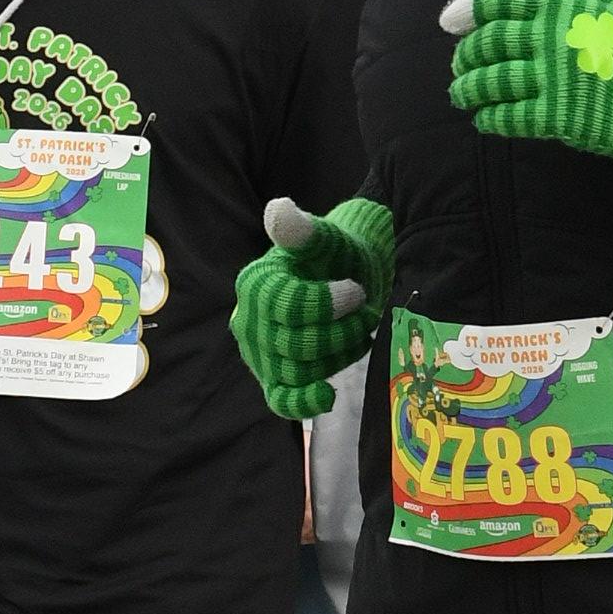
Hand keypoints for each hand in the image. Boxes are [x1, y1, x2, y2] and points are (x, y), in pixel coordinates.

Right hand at [232, 195, 393, 417]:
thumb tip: (279, 211)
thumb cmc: (336, 257)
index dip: (326, 304)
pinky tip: (328, 393)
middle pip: (295, 344)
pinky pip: (282, 400)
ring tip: (358, 332)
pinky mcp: (274, 380)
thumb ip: (305, 231)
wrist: (348, 278)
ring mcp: (259, 355)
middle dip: (340, 332)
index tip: (357, 291)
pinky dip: (304, 402)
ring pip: (298, 372)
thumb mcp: (327, 238)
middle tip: (364, 312)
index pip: (285, 306)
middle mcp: (248, 321)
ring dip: (338, 355)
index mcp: (255, 283)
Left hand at [443, 0, 612, 188]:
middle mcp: (551, 39)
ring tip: (461, 94)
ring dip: (469, 89)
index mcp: (563, 8)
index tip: (447, 21)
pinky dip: (490, 118)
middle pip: (490, 43)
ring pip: (492, 81)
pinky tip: (484, 119)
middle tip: (458, 66)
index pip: (501, 1)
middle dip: (466, 55)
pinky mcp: (556, 117)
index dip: (469, 9)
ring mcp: (552, 79)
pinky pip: (509, 116)